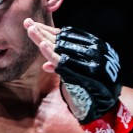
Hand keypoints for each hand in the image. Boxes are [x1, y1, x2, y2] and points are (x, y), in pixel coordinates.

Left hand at [25, 18, 132, 132]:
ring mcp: (84, 62)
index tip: (34, 26)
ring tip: (30, 28)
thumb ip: (62, 68)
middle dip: (42, 31)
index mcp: (86, 52)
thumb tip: (45, 64)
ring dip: (44, 37)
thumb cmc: (89, 95)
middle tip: (27, 22)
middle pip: (60, 40)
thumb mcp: (74, 78)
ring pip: (59, 47)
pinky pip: (62, 61)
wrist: (104, 110)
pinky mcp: (80, 73)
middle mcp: (88, 53)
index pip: (64, 39)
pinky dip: (51, 53)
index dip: (48, 32)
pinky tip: (42, 44)